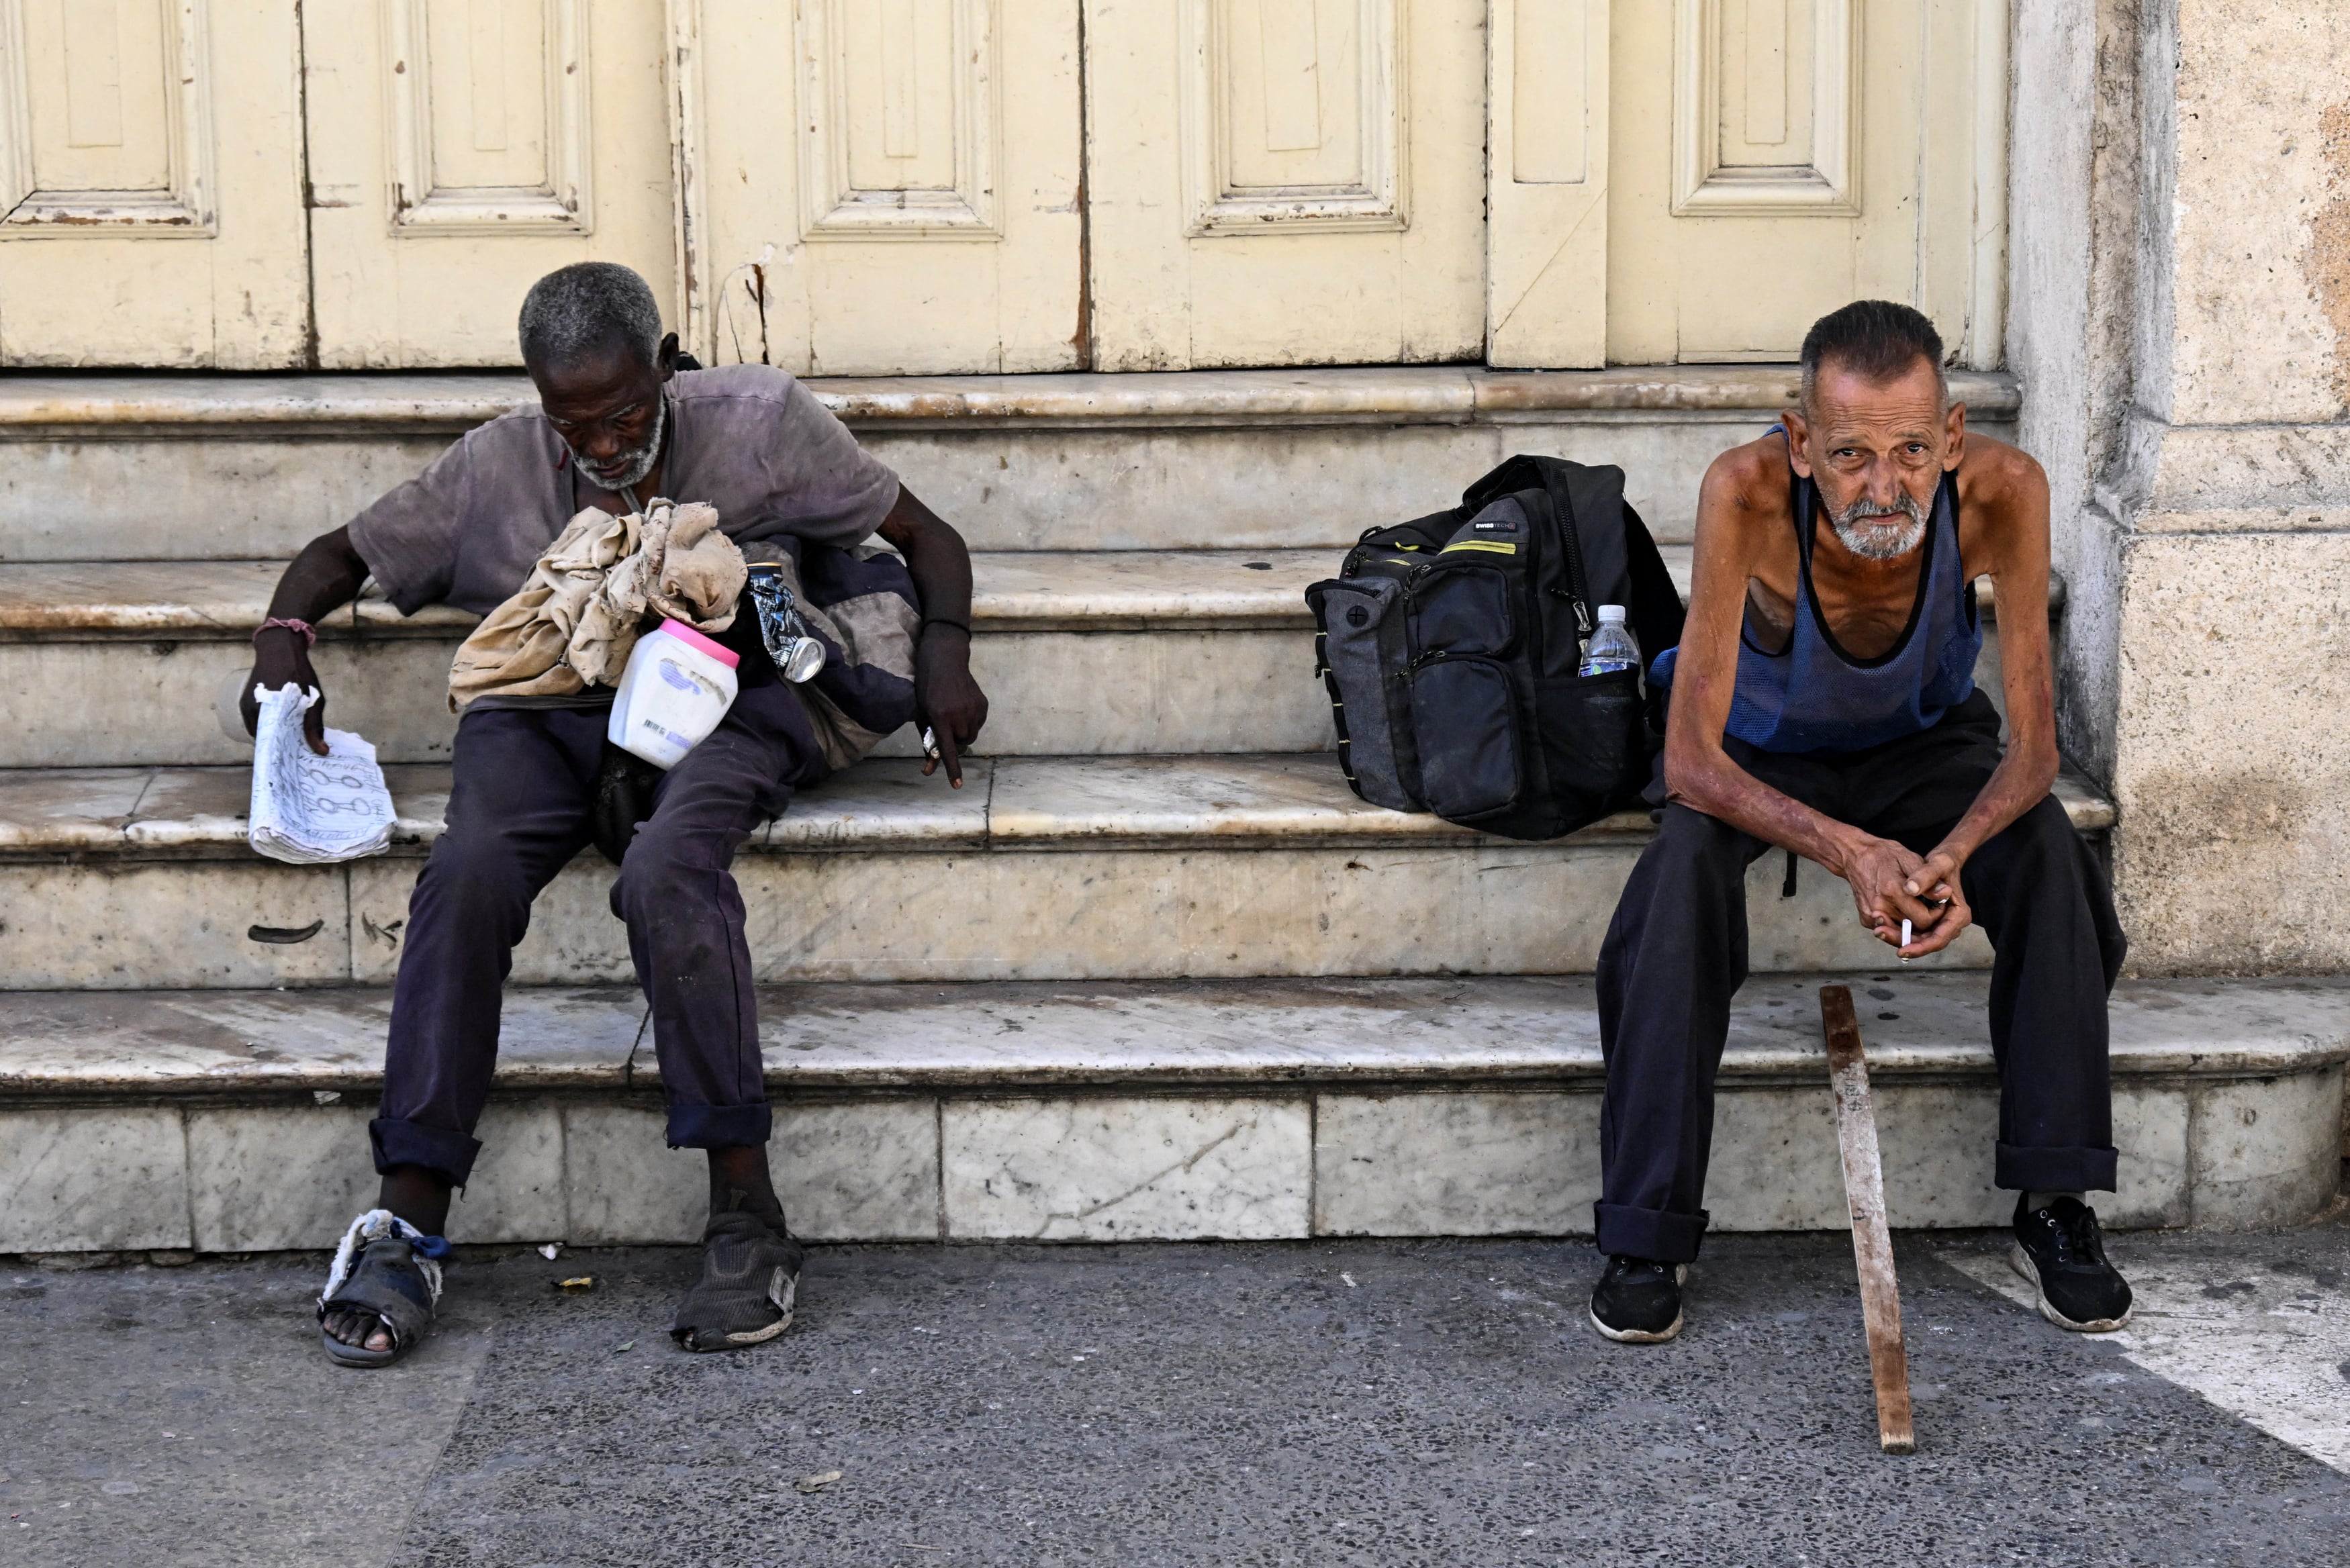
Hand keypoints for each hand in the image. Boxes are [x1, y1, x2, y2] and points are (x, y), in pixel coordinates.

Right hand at [241, 626, 327, 754]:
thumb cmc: (298, 671)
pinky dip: (269, 728)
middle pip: (266, 741)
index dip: (282, 758)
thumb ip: (314, 725)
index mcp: (266, 712)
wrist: (279, 647)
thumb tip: (321, 751)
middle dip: (281, 751)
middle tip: (298, 760)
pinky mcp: (246, 703)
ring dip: (275, 739)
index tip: (295, 768)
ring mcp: (246, 708)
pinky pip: (257, 723)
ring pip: (262, 732)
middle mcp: (251, 712)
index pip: (271, 746)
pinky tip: (285, 731)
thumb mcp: (313, 698)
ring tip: (293, 747)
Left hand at [913, 626, 986, 786]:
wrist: (944, 660)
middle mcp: (959, 714)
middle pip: (961, 744)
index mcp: (940, 717)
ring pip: (971, 736)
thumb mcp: (922, 714)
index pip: (947, 749)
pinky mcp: (983, 704)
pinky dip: (970, 722)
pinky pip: (978, 724)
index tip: (956, 784)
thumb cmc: (927, 689)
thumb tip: (930, 767)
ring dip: (962, 733)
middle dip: (954, 742)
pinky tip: (961, 708)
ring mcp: (974, 709)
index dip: (952, 768)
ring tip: (953, 715)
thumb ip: (927, 740)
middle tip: (945, 730)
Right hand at [1836, 834, 1968, 957]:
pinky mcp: (1866, 918)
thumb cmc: (1884, 856)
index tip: (1935, 904)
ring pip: (1901, 933)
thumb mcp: (1910, 860)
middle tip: (1926, 906)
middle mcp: (1880, 906)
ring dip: (1911, 924)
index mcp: (1892, 891)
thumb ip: (1928, 880)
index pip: (1924, 920)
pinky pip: (1889, 930)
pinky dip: (1898, 923)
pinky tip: (1900, 908)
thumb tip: (1945, 894)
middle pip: (1913, 930)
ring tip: (1914, 907)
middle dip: (1924, 921)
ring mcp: (1871, 914)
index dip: (1935, 915)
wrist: (1856, 857)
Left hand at [1892, 847, 1972, 957]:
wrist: (1942, 862)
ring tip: (1878, 929)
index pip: (1940, 938)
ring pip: (1917, 939)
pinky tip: (1881, 923)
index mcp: (1959, 915)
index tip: (1903, 948)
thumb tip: (1911, 889)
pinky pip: (1912, 931)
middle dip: (1904, 943)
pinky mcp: (1927, 922)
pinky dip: (1897, 929)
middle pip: (1926, 943)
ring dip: (1898, 937)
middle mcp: (1949, 924)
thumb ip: (1926, 876)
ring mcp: (1938, 924)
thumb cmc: (1944, 863)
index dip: (1921, 946)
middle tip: (1881, 934)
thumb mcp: (1938, 864)